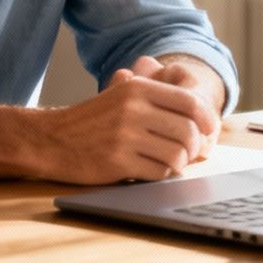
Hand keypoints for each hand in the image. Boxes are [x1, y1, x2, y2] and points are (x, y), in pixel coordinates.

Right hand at [25, 57, 222, 184]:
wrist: (51, 140)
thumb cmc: (93, 120)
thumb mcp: (121, 95)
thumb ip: (157, 97)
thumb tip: (203, 114)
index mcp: (138, 89)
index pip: (190, 102)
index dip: (207, 118)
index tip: (210, 129)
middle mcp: (133, 109)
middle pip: (188, 131)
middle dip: (194, 146)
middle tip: (190, 152)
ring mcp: (125, 136)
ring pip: (176, 154)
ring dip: (179, 163)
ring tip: (170, 162)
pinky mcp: (118, 162)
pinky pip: (158, 172)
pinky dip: (161, 174)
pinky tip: (152, 170)